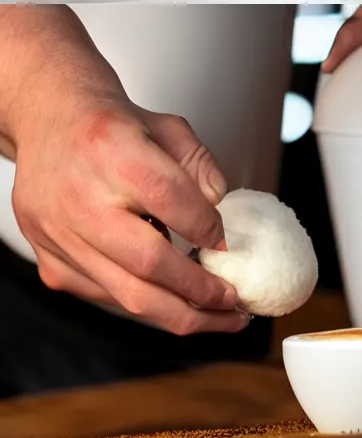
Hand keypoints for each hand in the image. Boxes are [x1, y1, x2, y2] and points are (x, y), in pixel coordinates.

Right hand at [1, 7, 244, 333]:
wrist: (48, 122)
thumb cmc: (111, 127)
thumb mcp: (169, 128)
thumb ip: (202, 171)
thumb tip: (223, 225)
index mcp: (110, 150)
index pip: (170, 198)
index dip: (208, 229)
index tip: (233, 248)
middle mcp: (78, 197)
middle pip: (149, 263)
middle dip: (202, 293)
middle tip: (236, 304)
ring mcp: (58, 234)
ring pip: (127, 294)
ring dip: (182, 313)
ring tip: (220, 315)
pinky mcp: (50, 260)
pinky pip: (107, 297)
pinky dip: (148, 304)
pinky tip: (176, 300)